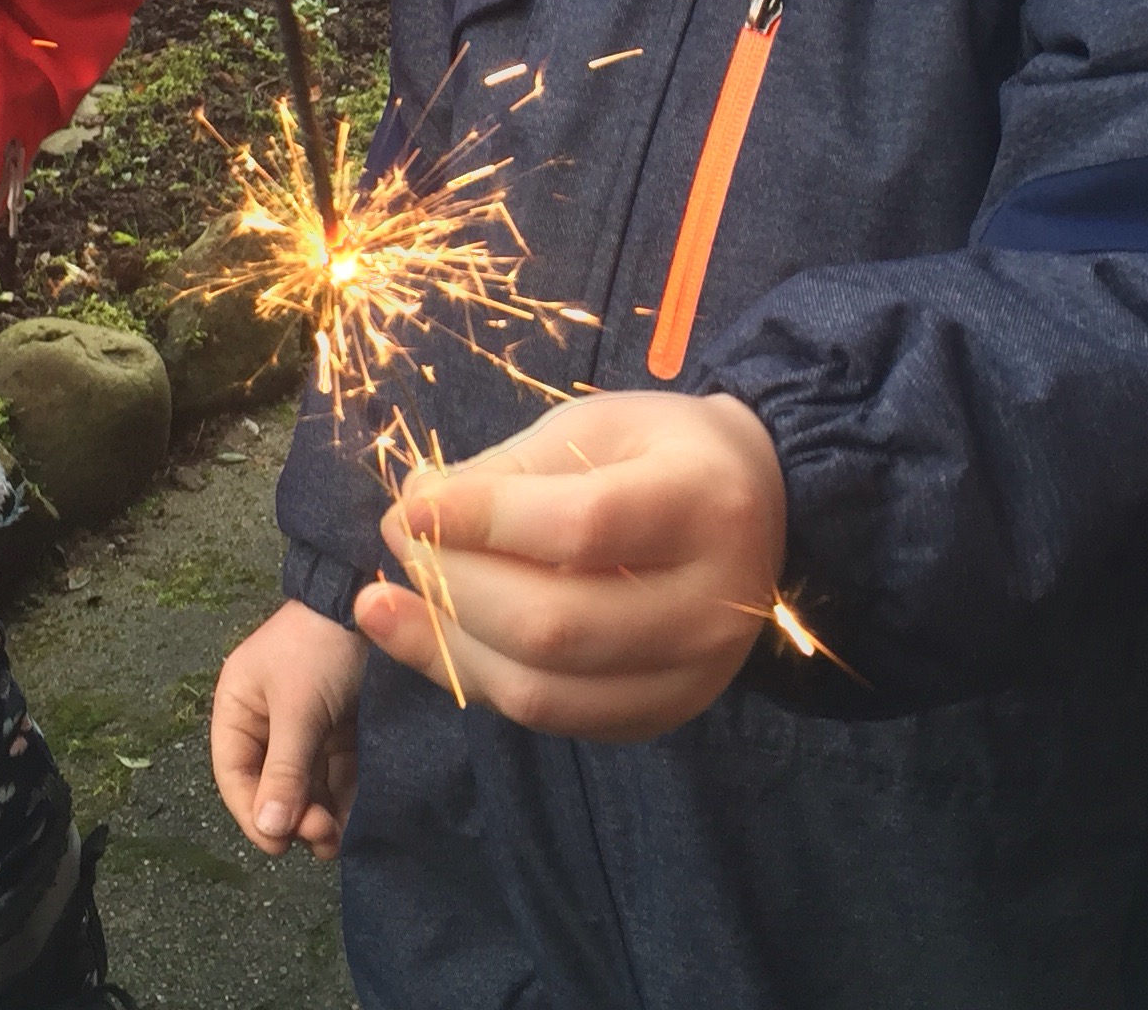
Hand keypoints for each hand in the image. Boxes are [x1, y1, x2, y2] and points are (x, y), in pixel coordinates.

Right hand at [212, 601, 366, 859]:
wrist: (377, 597)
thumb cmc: (321, 647)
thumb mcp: (298, 707)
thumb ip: (284, 770)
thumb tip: (268, 830)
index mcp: (239, 707)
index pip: (235, 774)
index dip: (252, 813)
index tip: (279, 846)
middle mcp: (268, 719)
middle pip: (273, 785)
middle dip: (294, 816)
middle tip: (321, 837)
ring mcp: (306, 723)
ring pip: (308, 784)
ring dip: (320, 813)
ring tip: (338, 837)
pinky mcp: (341, 726)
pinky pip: (337, 772)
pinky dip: (343, 797)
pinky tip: (354, 819)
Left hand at [354, 391, 786, 742]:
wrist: (763, 511)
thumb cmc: (664, 453)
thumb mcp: (597, 428)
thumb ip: (511, 470)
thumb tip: (416, 508)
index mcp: (705, 504)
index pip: (582, 527)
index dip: (484, 522)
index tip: (411, 506)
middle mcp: (714, 605)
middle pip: (556, 624)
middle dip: (453, 587)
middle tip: (398, 541)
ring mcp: (694, 678)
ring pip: (544, 689)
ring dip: (447, 646)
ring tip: (385, 601)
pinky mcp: (663, 717)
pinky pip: (553, 719)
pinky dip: (480, 681)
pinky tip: (431, 640)